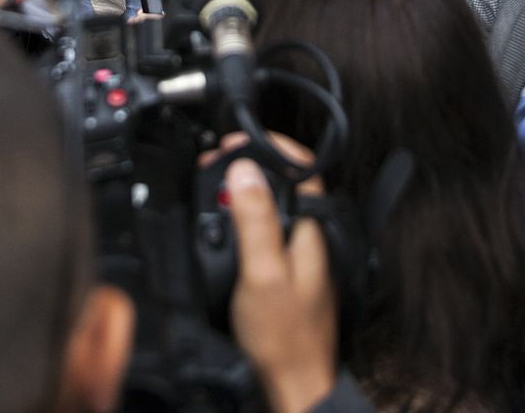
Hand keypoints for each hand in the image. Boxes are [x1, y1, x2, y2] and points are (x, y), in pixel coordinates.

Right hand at [211, 132, 337, 412]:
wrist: (292, 383)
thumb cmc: (282, 337)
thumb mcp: (261, 270)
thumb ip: (256, 219)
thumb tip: (245, 170)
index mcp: (310, 230)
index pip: (301, 169)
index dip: (271, 147)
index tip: (239, 141)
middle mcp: (308, 239)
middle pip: (283, 185)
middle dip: (251, 165)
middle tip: (216, 160)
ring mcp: (297, 257)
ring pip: (271, 208)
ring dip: (243, 191)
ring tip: (214, 182)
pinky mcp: (284, 274)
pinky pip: (264, 232)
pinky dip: (242, 219)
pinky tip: (224, 224)